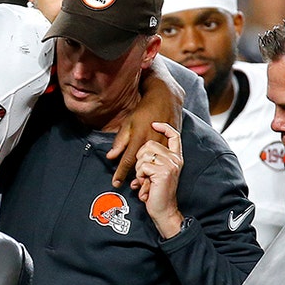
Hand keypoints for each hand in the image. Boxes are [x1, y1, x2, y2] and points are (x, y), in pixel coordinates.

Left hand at [109, 64, 183, 185]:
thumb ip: (120, 141)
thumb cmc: (144, 111)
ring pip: (152, 167)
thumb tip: (111, 156)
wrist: (166, 100)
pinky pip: (162, 164)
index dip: (120, 173)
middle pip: (140, 167)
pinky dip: (156, 171)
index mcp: (139, 138)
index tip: (115, 183)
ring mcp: (164, 146)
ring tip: (142, 181)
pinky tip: (154, 173)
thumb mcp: (128, 124)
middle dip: (136, 178)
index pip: (127, 160)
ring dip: (146, 176)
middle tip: (132, 184)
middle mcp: (152, 144)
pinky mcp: (174, 147)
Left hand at [131, 121, 184, 237]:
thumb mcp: (154, 174)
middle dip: (140, 159)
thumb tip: (139, 150)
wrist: (164, 210)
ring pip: (144, 155)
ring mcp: (170, 164)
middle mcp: (175, 159)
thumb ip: (150, 160)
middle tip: (145, 174)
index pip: (174, 135)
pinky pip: (143, 166)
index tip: (154, 124)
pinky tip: (147, 185)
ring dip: (139, 170)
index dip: (164, 127)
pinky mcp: (164, 171)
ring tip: (146, 181)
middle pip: (149, 144)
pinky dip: (140, 176)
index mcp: (175, 157)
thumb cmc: (157, 193)